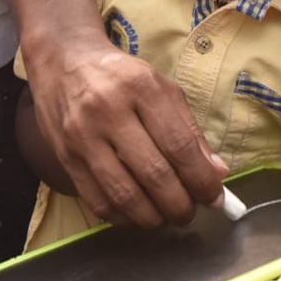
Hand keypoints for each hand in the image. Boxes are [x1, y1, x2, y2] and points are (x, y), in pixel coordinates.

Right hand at [29, 36, 226, 227]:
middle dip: (179, 204)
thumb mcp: (162, 88)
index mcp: (141, 87)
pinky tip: (137, 214)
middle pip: (153, 173)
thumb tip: (217, 173)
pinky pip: (98, 201)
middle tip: (190, 213)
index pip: (179, 144)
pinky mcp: (65, 158)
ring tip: (166, 217)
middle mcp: (109, 110)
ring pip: (124, 195)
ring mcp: (82, 136)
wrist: (64, 62)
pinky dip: (123, 218)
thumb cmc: (121, 77)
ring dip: (152, 217)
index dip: (201, 179)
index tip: (214, 197)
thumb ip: (190, 130)